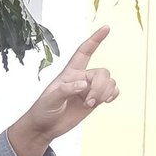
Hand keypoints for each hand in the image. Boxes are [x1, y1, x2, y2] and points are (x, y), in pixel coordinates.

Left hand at [8, 25, 118, 155]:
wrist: (44, 127)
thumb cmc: (42, 111)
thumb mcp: (50, 99)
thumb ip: (66, 90)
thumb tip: (83, 85)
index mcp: (69, 73)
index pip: (84, 52)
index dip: (95, 40)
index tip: (107, 27)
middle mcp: (81, 78)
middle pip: (102, 72)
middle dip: (100, 86)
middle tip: (89, 101)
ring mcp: (89, 89)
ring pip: (109, 81)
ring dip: (105, 92)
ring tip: (90, 104)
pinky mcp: (94, 100)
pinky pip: (113, 91)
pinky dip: (113, 95)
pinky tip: (105, 101)